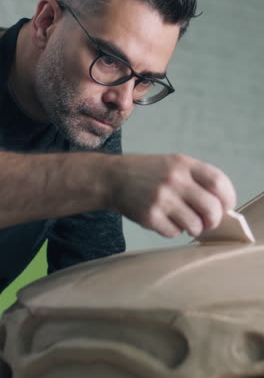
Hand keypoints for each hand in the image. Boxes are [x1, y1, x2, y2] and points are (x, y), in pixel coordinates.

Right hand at [110, 153, 235, 237]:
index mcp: (183, 164)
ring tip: (184, 221)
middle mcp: (174, 180)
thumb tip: (222, 207)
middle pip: (211, 208)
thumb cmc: (148, 172)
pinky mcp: (149, 216)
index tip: (226, 207)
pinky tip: (164, 220)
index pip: (218, 182)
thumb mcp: (173, 164)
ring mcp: (161, 199)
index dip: (228, 198)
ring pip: (195, 226)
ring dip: (194, 228)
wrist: (112, 177)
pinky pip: (174, 233)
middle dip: (214, 220)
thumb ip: (197, 179)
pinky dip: (173, 231)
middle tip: (208, 222)